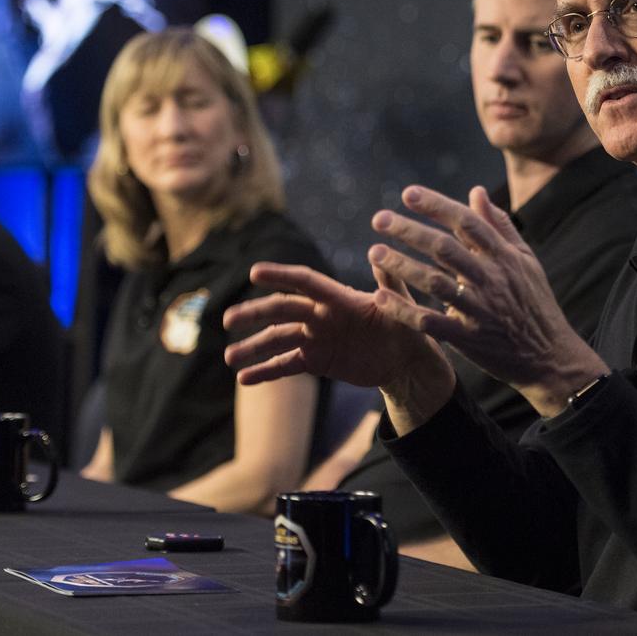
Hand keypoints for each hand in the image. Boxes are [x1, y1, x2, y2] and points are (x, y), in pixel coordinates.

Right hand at [224, 263, 455, 431]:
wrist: (406, 361)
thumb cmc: (407, 327)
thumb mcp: (403, 307)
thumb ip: (389, 284)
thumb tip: (383, 257)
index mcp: (339, 297)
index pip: (305, 282)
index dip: (282, 277)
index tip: (255, 273)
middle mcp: (321, 314)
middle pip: (282, 311)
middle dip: (255, 313)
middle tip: (228, 319)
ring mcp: (315, 337)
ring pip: (278, 340)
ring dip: (253, 347)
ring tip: (229, 358)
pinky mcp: (315, 360)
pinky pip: (286, 365)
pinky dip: (266, 371)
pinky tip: (245, 379)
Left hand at [368, 185, 607, 415]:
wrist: (551, 357)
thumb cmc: (535, 304)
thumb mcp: (525, 261)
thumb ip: (499, 226)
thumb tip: (476, 191)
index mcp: (505, 257)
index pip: (467, 223)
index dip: (437, 205)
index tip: (408, 193)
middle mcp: (492, 280)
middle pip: (445, 248)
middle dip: (410, 231)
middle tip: (379, 218)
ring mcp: (480, 310)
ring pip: (435, 283)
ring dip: (402, 266)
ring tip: (374, 252)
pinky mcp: (469, 339)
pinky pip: (431, 322)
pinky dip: (405, 310)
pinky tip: (381, 297)